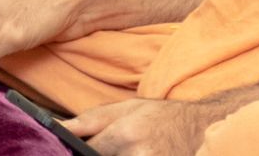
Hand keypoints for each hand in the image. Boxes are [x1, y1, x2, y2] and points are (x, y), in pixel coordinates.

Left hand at [65, 98, 211, 155]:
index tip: (69, 151)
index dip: (75, 152)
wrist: (200, 130)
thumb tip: (58, 127)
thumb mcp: (125, 108)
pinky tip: (131, 153)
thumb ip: (89, 120)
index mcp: (126, 133)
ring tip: (121, 148)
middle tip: (104, 148)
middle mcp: (138, 154)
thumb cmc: (160, 117)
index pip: (87, 152)